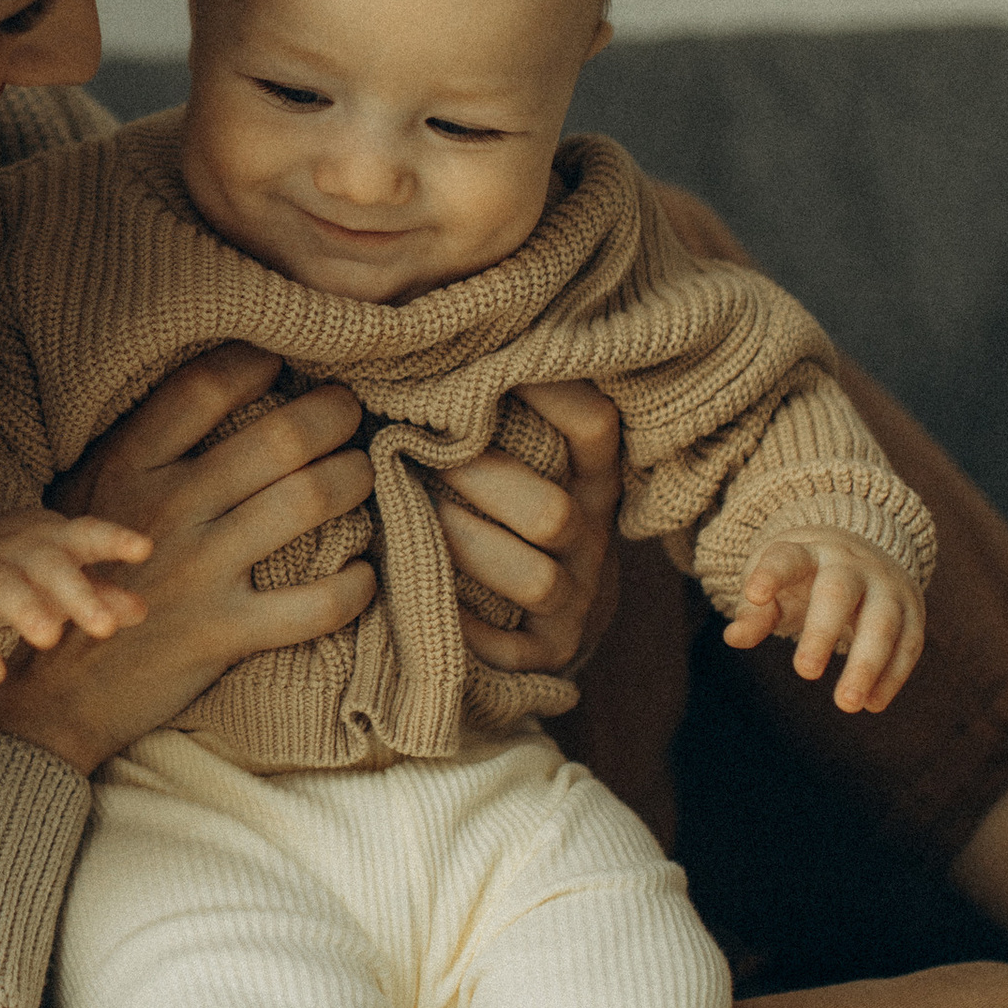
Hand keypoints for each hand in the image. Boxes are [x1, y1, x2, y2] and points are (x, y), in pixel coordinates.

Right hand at [0, 346, 376, 777]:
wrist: (50, 689)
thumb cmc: (79, 579)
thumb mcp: (89, 498)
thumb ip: (145, 451)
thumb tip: (217, 391)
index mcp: (128, 467)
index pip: (205, 387)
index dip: (258, 361)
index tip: (286, 359)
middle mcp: (168, 510)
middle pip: (278, 440)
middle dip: (333, 414)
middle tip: (350, 410)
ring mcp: (198, 572)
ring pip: (307, 503)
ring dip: (352, 480)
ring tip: (361, 473)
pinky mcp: (222, 633)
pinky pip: (315, 605)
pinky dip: (355, 585)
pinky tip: (364, 570)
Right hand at [0, 507, 152, 688]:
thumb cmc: (27, 568)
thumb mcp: (65, 576)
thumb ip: (100, 593)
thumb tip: (139, 610)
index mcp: (55, 542)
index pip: (88, 535)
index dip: (115, 540)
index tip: (144, 548)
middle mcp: (19, 552)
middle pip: (48, 565)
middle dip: (76, 593)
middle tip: (104, 628)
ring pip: (4, 586)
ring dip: (27, 610)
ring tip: (49, 640)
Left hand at [434, 379, 621, 677]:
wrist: (553, 622)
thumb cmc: (512, 515)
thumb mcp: (529, 463)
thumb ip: (496, 419)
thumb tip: (428, 351)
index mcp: (592, 479)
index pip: (595, 427)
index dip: (552, 395)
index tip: (493, 368)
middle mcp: (593, 539)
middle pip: (554, 513)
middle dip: (481, 484)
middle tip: (421, 459)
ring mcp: (578, 601)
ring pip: (535, 579)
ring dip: (467, 548)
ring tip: (412, 520)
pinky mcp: (550, 655)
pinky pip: (509, 648)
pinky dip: (463, 624)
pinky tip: (419, 592)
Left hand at [722, 529, 924, 711]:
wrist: (861, 549)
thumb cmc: (803, 574)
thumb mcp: (773, 582)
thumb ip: (755, 611)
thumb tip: (734, 637)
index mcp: (807, 552)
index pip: (786, 558)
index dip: (770, 574)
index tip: (754, 594)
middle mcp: (850, 563)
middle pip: (838, 592)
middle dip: (822, 632)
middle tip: (804, 673)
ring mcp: (886, 584)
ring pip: (881, 622)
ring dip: (866, 665)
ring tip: (846, 704)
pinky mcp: (912, 608)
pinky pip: (908, 642)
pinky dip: (893, 675)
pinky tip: (873, 704)